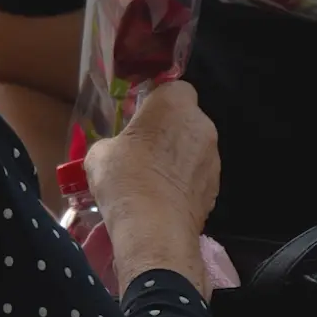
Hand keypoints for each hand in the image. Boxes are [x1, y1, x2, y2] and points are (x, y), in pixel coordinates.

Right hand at [84, 82, 220, 296]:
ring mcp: (213, 157)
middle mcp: (201, 124)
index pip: (173, 87)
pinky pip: (197, 175)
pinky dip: (184, 182)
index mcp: (174, 104)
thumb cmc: (124, 178)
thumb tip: (117, 151)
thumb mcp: (100, 153)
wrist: (154, 230)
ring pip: (194, 148)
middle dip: (168, 130)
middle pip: (186, 118)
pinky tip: (164, 198)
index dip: (157, 101)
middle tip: (143, 150)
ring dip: (178, 157)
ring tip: (152, 179)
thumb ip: (114, 141)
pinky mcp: (216, 187)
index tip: (139, 118)